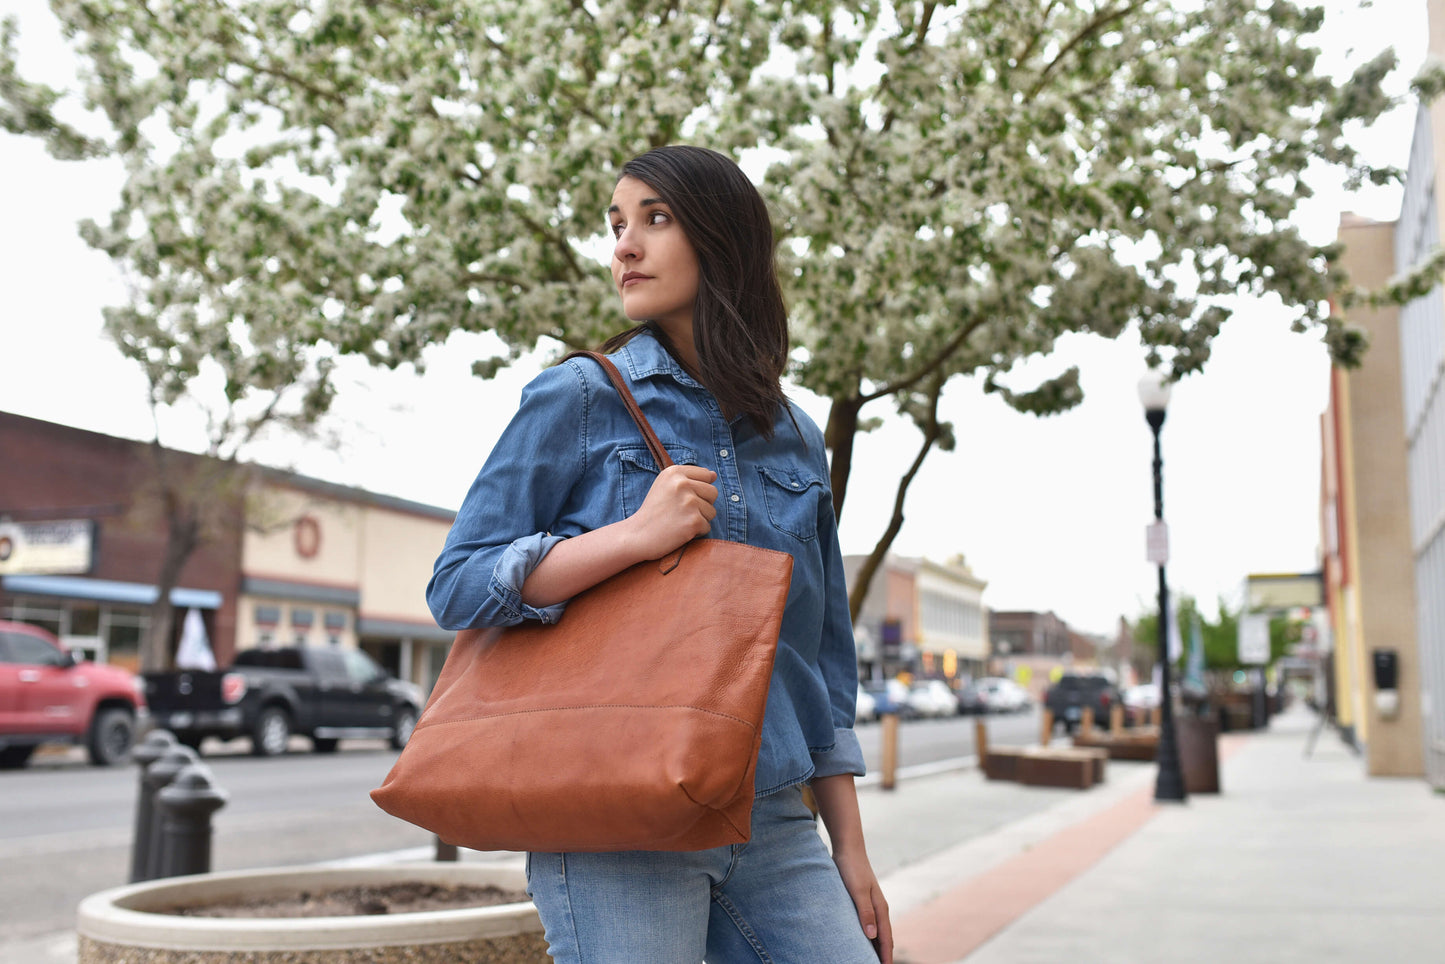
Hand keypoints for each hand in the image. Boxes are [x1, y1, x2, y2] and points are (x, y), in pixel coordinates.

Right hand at [625, 464, 717, 558]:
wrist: (638, 535)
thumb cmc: (653, 511)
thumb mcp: (665, 485)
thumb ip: (687, 478)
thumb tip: (714, 475)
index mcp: (675, 472)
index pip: (707, 475)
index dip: (699, 489)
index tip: (684, 497)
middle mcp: (682, 484)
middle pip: (713, 492)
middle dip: (702, 504)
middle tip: (682, 511)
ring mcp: (689, 503)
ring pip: (712, 511)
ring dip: (699, 519)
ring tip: (679, 520)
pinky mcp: (693, 521)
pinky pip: (707, 526)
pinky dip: (696, 532)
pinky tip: (680, 530)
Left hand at [834, 848, 891, 962]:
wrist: (848, 848)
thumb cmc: (852, 868)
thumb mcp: (857, 891)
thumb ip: (865, 912)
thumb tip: (873, 936)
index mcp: (880, 908)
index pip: (885, 939)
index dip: (885, 956)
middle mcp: (879, 908)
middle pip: (884, 937)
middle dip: (884, 954)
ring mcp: (871, 904)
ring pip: (877, 931)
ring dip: (877, 946)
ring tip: (872, 959)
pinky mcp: (862, 900)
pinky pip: (869, 923)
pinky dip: (869, 935)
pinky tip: (862, 939)